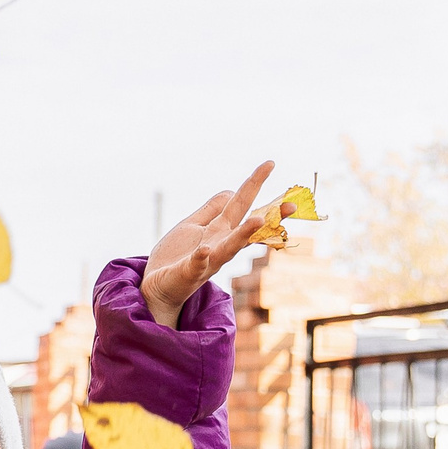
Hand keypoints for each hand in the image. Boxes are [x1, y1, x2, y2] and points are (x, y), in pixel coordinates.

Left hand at [142, 161, 279, 328]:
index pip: (242, 204)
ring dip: (244, 234)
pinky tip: (205, 249)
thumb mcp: (194, 225)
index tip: (270, 163)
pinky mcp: (189, 273)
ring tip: (258, 221)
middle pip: (246, 226)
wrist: (158, 285)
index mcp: (220, 230)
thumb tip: (231, 190)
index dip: (254, 183)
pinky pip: (198, 264)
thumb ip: (211, 209)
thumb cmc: (177, 255)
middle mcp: (220, 244)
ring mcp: (208, 260)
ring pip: (230, 247)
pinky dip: (202, 257)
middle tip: (290, 205)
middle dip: (268, 215)